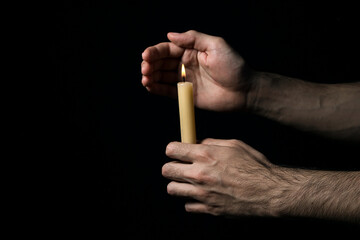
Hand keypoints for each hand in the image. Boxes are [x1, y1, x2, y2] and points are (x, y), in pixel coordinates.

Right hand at [141, 30, 251, 110]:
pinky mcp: (186, 95)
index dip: (155, 52)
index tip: (146, 55)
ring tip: (145, 79)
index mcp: (191, 51)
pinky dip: (157, 89)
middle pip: (162, 62)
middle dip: (150, 64)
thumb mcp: (216, 45)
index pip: (168, 49)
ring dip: (151, 76)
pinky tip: (150, 86)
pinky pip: (168, 91)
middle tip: (145, 69)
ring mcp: (185, 80)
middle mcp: (186, 65)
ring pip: (162, 76)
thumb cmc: (234, 66)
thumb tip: (170, 35)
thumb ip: (193, 39)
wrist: (244, 91)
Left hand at [162, 138, 289, 216]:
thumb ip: (212, 143)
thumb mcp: (235, 145)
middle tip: (181, 167)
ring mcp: (202, 193)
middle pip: (166, 170)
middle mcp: (199, 174)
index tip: (177, 152)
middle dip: (172, 167)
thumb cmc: (255, 166)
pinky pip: (188, 206)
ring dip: (178, 184)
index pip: (171, 150)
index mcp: (205, 155)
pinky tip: (202, 195)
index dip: (173, 150)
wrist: (269, 192)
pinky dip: (192, 201)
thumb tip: (197, 143)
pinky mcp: (208, 209)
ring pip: (172, 189)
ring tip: (189, 182)